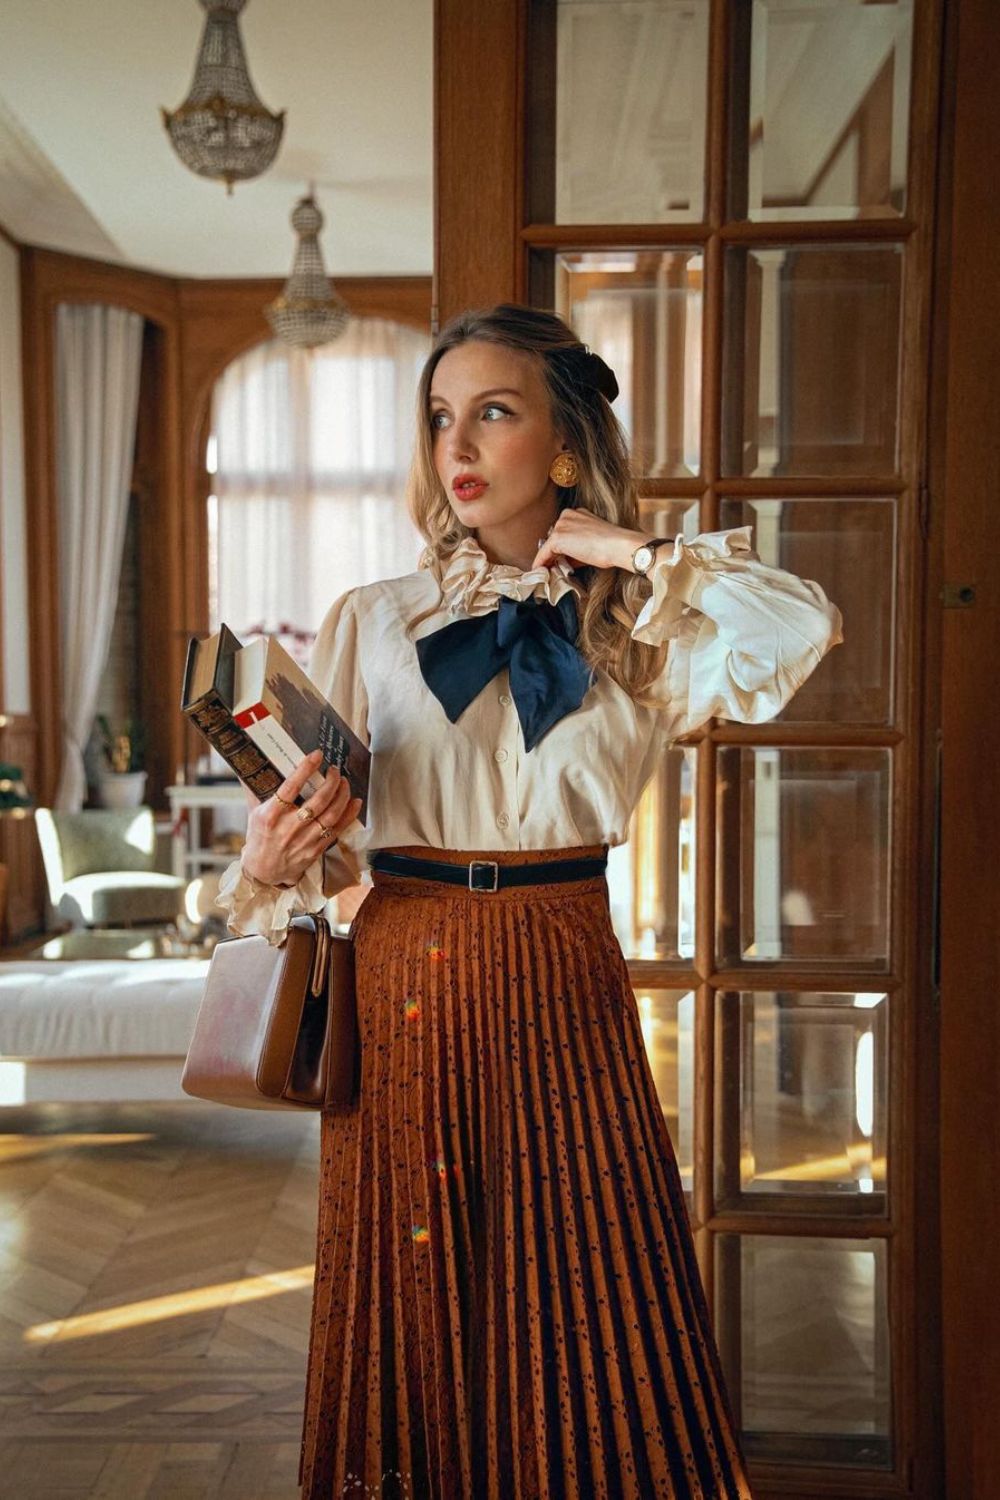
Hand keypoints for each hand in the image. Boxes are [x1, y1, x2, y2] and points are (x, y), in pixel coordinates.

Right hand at [241, 750, 361, 887]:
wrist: (264, 870)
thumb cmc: (259, 837)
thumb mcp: (253, 812)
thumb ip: (254, 788)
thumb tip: (250, 763)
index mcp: (270, 816)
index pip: (290, 787)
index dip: (305, 769)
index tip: (316, 755)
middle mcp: (288, 828)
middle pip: (317, 801)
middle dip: (331, 782)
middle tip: (335, 770)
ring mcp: (304, 840)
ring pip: (330, 815)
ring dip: (342, 796)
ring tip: (344, 782)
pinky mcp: (316, 849)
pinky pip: (337, 829)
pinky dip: (349, 814)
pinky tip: (355, 801)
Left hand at [530, 508, 656, 572]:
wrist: (617, 545)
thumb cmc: (610, 546)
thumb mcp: (590, 543)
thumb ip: (575, 549)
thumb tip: (564, 561)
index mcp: (577, 513)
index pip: (562, 531)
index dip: (559, 548)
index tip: (556, 559)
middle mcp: (567, 515)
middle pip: (553, 537)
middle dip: (553, 553)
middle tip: (551, 568)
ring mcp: (561, 525)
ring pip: (548, 545)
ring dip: (547, 559)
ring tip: (546, 572)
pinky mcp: (557, 537)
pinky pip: (543, 553)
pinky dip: (540, 563)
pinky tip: (539, 571)